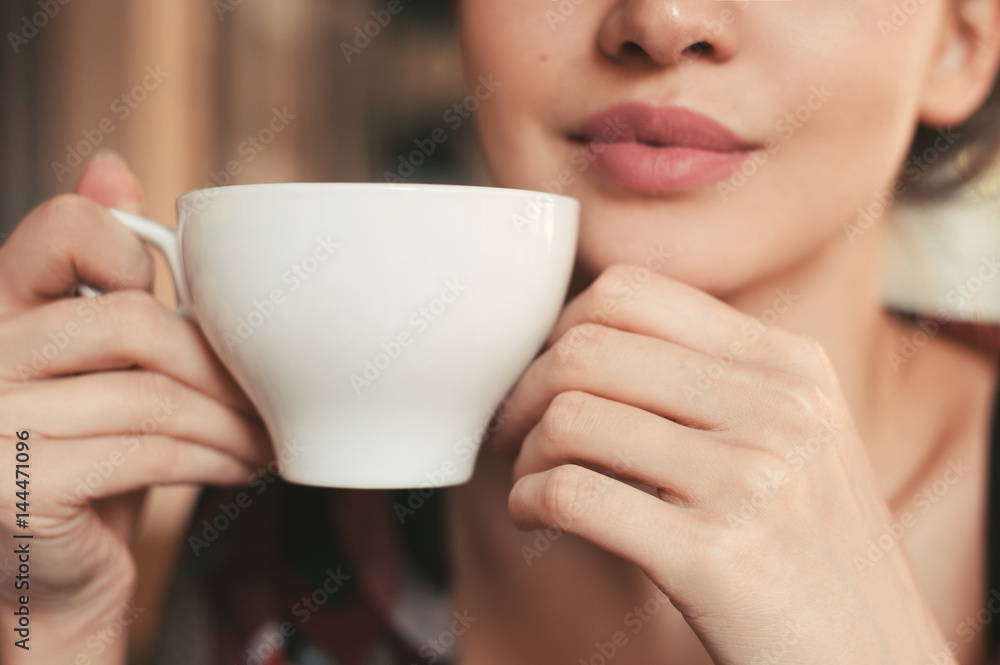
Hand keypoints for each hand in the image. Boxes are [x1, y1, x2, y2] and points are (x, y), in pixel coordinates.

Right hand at [0, 152, 271, 663]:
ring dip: (227, 419)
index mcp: (0, 313)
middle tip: (257, 397)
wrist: (55, 582)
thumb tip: (111, 165)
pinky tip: (237, 467)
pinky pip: (144, 448)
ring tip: (261, 438)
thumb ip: (103, 281)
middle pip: (127, 320)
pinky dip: (210, 458)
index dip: (133, 248)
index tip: (179, 292)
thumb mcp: (100, 366)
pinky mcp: (13, 482)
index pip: (60, 230)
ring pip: (147, 391)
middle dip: (213, 364)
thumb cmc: (90, 464)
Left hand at [496, 263, 954, 664]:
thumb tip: (586, 340)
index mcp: (789, 364)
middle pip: (590, 347)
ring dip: (525, 452)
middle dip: (524, 389)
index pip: (632, 292)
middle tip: (512, 429)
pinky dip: (529, 500)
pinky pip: (572, 493)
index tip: (542, 374)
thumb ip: (712, 378)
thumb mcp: (795, 436)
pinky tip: (536, 515)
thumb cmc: (812, 552)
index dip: (561, 328)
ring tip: (531, 479)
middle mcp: (779, 407)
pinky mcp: (716, 556)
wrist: (872, 659)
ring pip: (571, 417)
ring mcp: (753, 480)